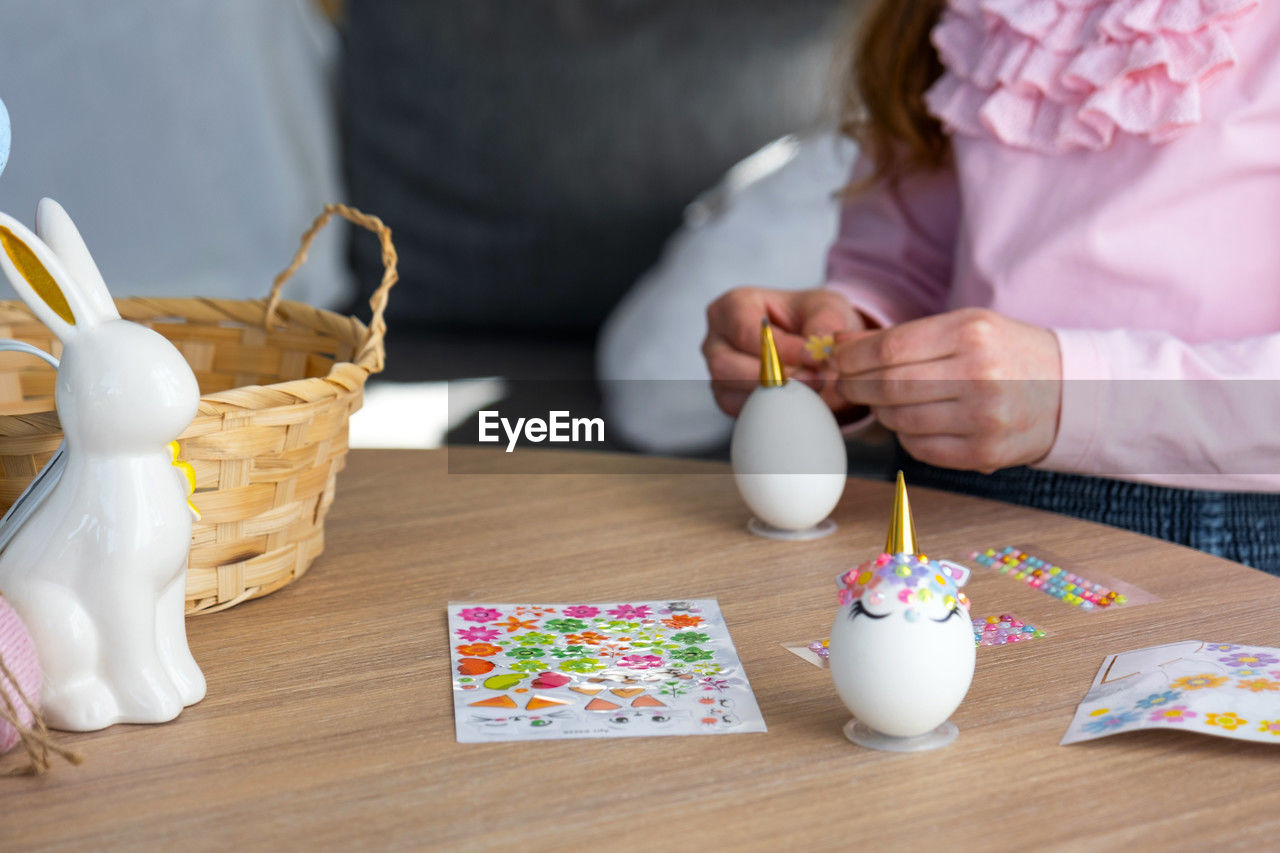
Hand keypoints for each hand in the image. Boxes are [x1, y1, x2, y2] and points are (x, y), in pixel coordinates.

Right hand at [703, 287, 865, 415]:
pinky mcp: (727, 397)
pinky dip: (770, 409)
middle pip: (726, 365)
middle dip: (772, 376)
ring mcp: (718, 372)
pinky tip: (795, 398)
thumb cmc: (809, 317)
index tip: (813, 358)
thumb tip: (818, 348)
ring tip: (810, 387)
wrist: (810, 341)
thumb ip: (824, 324)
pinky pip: (739, 410)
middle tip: (812, 378)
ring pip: (730, 392)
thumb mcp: (825, 308)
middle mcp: (717, 340)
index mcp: (732, 306)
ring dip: (773, 395)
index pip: (745, 331)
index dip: (780, 348)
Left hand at [831, 308, 1061, 471]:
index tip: (838, 361)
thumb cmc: (1005, 353)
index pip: (890, 349)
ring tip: (885, 400)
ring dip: (881, 411)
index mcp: (972, 333)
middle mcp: (980, 374)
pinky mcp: (985, 452)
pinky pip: (920, 449)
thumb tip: (838, 345)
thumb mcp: (961, 327)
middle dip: (857, 386)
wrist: (1069, 390)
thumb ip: (900, 336)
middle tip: (847, 384)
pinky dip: (905, 436)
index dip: (853, 358)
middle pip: (890, 386)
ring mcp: (984, 418)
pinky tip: (913, 422)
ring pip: (901, 420)